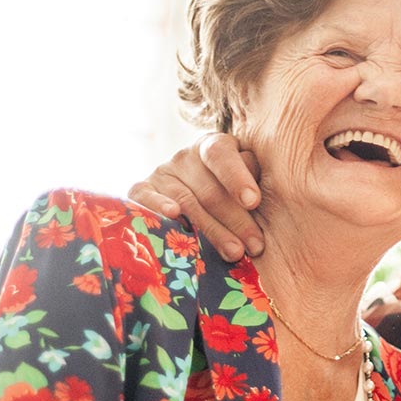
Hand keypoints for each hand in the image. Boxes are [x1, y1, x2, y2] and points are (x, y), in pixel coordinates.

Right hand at [129, 133, 263, 260]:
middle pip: (210, 189)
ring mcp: (162, 173)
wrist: (188, 196)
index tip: (253, 201)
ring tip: (235, 252)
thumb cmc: (232, 196)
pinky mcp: (141, 190)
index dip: (237, 177)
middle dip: (237, 221)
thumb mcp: (246, 184)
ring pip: (187, 202)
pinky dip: (159, 206)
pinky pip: (146, 198)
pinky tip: (173, 215)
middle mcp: (185, 157)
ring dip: (213, 230)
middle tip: (255, 246)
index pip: (221, 154)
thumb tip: (260, 202)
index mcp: (214, 147)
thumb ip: (254, 185)